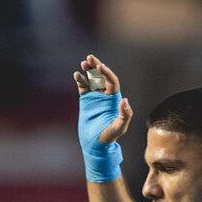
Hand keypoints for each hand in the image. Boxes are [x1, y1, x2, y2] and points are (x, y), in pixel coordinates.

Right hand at [75, 54, 132, 181]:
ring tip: (83, 63)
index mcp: (114, 98)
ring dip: (88, 70)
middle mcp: (105, 95)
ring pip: (91, 79)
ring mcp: (95, 97)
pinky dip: (80, 80)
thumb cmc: (110, 137)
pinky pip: (83, 87)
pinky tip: (76, 75)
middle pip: (101, 76)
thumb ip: (124, 115)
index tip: (100, 66)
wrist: (95, 144)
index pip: (111, 81)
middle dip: (96, 66)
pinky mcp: (85, 101)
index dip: (106, 73)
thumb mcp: (119, 127)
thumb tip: (125, 100)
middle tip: (90, 57)